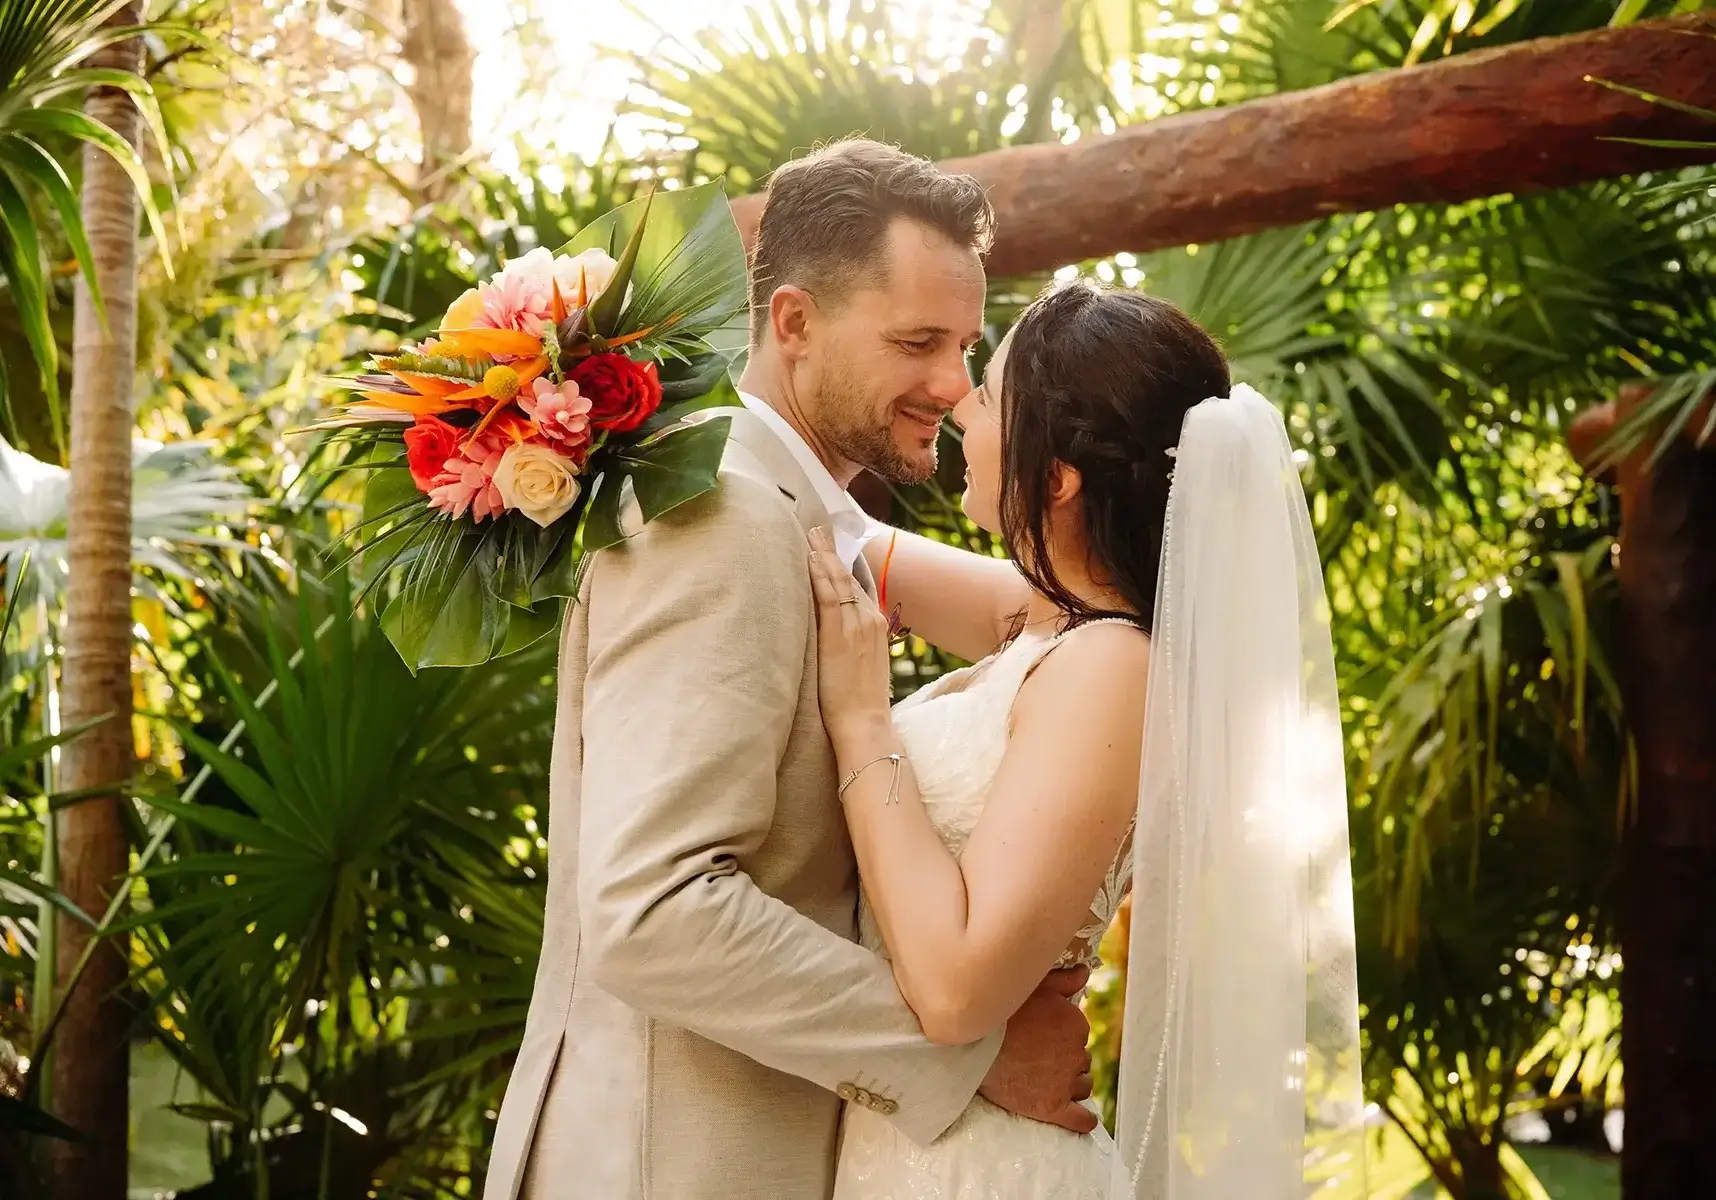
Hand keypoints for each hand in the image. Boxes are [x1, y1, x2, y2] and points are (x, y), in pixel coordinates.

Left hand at [807, 527, 892, 743]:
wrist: (864, 723)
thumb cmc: (859, 700)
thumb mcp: (863, 664)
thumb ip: (853, 641)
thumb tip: (834, 631)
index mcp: (877, 625)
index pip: (861, 585)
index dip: (847, 563)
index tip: (835, 545)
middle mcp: (870, 619)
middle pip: (849, 576)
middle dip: (833, 551)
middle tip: (819, 529)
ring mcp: (856, 625)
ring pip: (838, 580)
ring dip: (823, 554)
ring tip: (811, 534)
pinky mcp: (838, 635)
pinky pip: (828, 595)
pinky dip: (819, 574)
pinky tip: (809, 558)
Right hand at [978, 966, 1097, 1134]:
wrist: (971, 1044)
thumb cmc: (1000, 1012)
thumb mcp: (1033, 986)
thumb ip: (1063, 980)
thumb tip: (1083, 973)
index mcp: (1076, 1023)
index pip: (1078, 1034)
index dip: (1060, 1035)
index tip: (1041, 1036)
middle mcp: (1076, 1053)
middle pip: (1080, 1060)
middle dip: (1064, 1059)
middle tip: (1038, 1057)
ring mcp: (1065, 1082)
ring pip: (1081, 1086)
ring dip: (1070, 1084)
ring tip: (1047, 1080)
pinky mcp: (1052, 1108)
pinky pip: (1080, 1119)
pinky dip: (1083, 1120)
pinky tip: (1081, 1118)